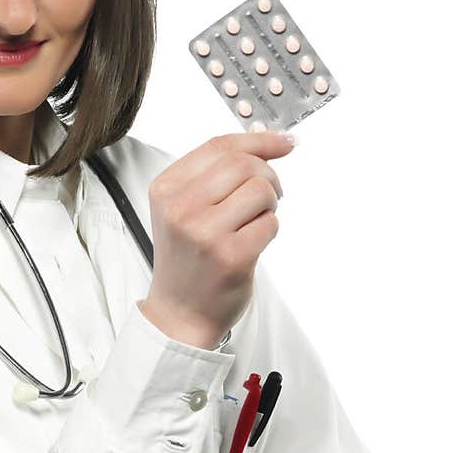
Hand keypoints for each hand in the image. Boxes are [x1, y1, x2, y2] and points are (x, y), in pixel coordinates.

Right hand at [140, 129, 295, 347]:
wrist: (180, 311)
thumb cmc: (189, 257)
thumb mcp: (184, 208)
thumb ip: (216, 174)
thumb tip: (274, 142)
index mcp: (166, 189)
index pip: (218, 146)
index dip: (259, 140)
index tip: (285, 142)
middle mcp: (180, 208)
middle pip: (243, 164)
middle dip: (268, 176)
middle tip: (269, 196)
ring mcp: (204, 233)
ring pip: (261, 190)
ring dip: (270, 203)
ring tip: (257, 220)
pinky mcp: (230, 256)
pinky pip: (270, 223)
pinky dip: (270, 229)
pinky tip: (252, 242)